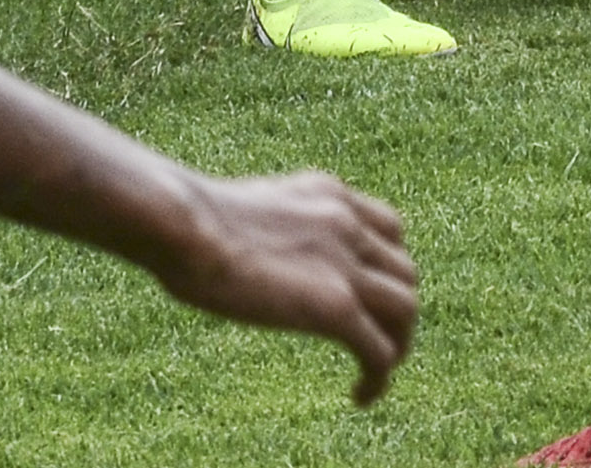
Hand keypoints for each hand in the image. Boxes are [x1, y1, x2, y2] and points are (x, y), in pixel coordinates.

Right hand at [152, 169, 419, 406]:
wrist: (184, 226)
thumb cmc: (186, 222)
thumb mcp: (246, 209)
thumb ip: (267, 227)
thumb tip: (248, 252)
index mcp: (326, 194)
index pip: (389, 228)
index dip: (386, 267)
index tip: (367, 294)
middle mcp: (347, 222)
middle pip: (405, 272)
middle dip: (395, 310)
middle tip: (371, 339)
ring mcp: (346, 264)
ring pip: (406, 310)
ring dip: (397, 344)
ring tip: (374, 372)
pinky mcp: (336, 307)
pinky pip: (380, 351)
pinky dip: (380, 378)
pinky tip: (360, 396)